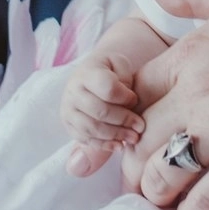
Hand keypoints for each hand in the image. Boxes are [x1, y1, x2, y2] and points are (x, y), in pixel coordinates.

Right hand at [60, 53, 143, 176]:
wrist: (87, 75)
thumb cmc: (109, 69)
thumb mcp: (119, 64)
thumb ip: (125, 79)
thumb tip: (127, 105)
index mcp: (87, 73)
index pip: (107, 88)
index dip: (125, 97)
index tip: (135, 100)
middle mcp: (73, 91)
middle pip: (100, 111)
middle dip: (123, 120)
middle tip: (140, 126)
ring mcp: (68, 110)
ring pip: (91, 128)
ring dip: (115, 136)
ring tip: (133, 138)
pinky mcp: (69, 125)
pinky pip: (85, 139)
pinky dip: (104, 145)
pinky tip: (119, 145)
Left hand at [121, 0, 208, 209]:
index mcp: (189, 55)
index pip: (130, 97)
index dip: (128, 118)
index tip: (139, 129)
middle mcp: (198, 96)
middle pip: (137, 145)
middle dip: (134, 165)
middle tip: (143, 174)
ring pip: (163, 178)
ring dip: (157, 192)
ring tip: (166, 196)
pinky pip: (207, 200)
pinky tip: (195, 208)